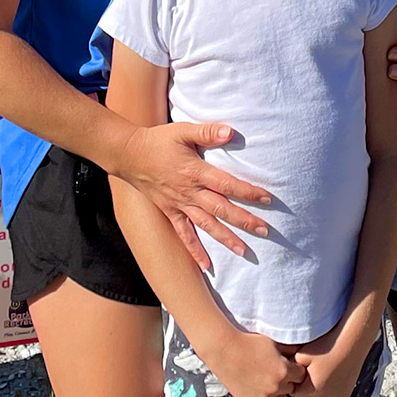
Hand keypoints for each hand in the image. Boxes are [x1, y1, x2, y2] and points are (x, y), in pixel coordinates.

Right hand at [122, 120, 273, 268]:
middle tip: (265, 231)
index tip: (268, 199)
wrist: (128, 155)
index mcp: (195, 172)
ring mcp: (179, 205)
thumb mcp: (183, 131)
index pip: (227, 185)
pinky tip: (207, 266)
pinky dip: (195, 250)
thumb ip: (207, 131)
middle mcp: (189, 192)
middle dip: (244, 220)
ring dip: (225, 239)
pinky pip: (184, 234)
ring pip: (206, 225)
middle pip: (221, 209)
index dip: (248, 192)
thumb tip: (230, 131)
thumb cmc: (158, 141)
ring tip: (244, 251)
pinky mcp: (170, 212)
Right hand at [209, 327, 301, 396]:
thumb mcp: (275, 343)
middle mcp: (276, 386)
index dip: (295, 370)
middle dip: (287, 381)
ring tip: (265, 381)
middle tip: (274, 373)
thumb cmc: (251, 342)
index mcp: (285, 371)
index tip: (287, 365)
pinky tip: (260, 391)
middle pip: (291, 388)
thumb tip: (304, 353)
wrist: (224, 350)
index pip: (301, 375)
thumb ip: (291, 351)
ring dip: (277, 393)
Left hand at [293, 317, 374, 396]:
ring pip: (320, 393)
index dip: (295, 378)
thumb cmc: (326, 345)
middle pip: (307, 393)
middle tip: (313, 365)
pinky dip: (332, 384)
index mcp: (311, 390)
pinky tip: (334, 370)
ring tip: (325, 366)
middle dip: (307, 382)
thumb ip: (288, 368)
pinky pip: (333, 392)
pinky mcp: (346, 393)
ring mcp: (337, 396)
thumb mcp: (300, 355)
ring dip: (320, 384)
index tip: (300, 366)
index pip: (294, 390)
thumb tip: (277, 374)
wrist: (353, 339)